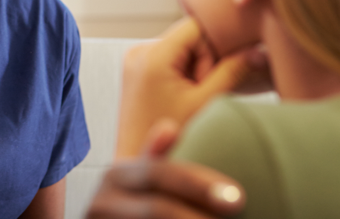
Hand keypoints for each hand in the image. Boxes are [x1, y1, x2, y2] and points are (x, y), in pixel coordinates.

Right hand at [86, 121, 244, 218]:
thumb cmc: (126, 207)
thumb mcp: (135, 181)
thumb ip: (152, 157)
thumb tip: (170, 128)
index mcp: (115, 176)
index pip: (158, 173)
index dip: (197, 184)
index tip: (238, 196)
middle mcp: (102, 202)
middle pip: (157, 208)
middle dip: (198, 217)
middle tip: (237, 213)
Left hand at [115, 17, 268, 157]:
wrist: (139, 162)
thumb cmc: (172, 138)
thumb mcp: (206, 102)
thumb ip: (233, 72)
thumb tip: (258, 51)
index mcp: (152, 55)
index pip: (196, 25)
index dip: (213, 47)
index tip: (212, 77)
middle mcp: (139, 51)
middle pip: (187, 36)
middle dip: (203, 60)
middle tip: (200, 92)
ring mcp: (134, 59)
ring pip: (180, 47)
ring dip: (193, 67)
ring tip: (190, 97)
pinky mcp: (135, 69)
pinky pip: (168, 58)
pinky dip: (181, 72)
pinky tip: (181, 96)